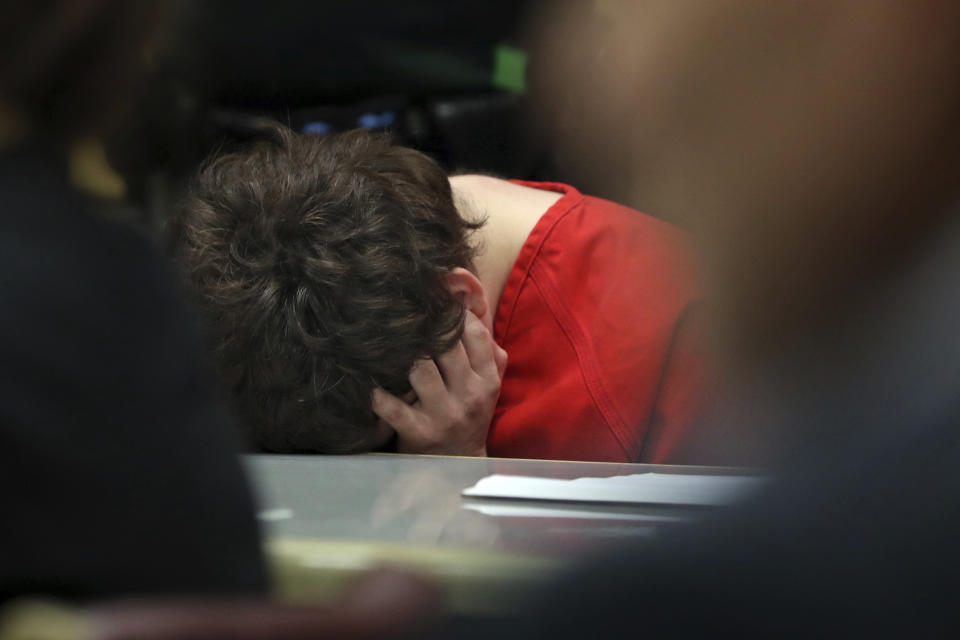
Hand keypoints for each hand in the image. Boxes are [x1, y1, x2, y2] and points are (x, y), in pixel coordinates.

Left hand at [371, 312, 507, 455]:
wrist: (458, 466)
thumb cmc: (468, 414)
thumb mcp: (486, 384)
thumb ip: (483, 348)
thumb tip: (469, 299)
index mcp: (488, 380)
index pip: (476, 334)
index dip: (454, 313)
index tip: (435, 303)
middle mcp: (470, 395)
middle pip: (446, 346)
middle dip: (422, 327)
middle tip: (402, 314)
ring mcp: (444, 414)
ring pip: (419, 368)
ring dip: (399, 354)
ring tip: (384, 341)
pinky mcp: (418, 432)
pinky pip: (391, 406)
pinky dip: (375, 393)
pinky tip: (367, 381)